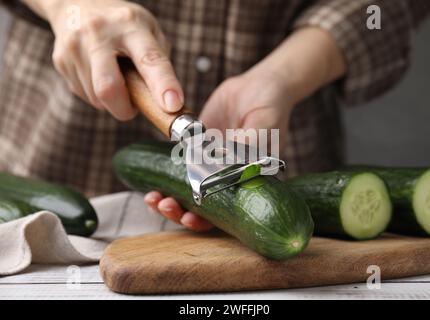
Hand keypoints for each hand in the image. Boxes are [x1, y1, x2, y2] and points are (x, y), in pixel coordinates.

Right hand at [40, 0, 183, 119]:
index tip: (173, 105)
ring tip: (116, 79)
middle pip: (108, 87)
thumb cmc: (124, 25)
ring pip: (96, 98)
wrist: (76, 2)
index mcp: (130, 25)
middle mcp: (99, 33)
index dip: (163, 84)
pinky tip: (99, 74)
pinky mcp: (60, 60)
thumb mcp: (149, 31)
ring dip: (112, 101)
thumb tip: (164, 104)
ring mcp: (75, 46)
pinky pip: (84, 95)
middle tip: (133, 108)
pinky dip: (98, 96)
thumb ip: (159, 63)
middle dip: (123, 109)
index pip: (149, 59)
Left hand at [143, 27, 346, 231]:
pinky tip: (151, 180)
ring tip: (152, 198)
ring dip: (169, 199)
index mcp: (248, 182)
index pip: (227, 213)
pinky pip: (180, 167)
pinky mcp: (198, 150)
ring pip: (188, 192)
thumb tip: (231, 163)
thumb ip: (249, 143)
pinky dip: (165, 176)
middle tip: (164, 205)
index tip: (188, 219)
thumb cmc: (271, 106)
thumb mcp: (264, 124)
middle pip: (202, 208)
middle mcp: (228, 179)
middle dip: (179, 212)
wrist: (258, 86)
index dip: (206, 221)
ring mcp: (211, 166)